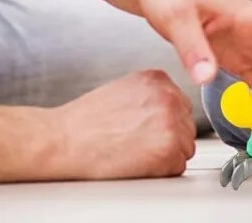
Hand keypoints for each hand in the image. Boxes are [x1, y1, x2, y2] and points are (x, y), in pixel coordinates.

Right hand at [47, 70, 196, 178]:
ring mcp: (170, 121)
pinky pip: (178, 167)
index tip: (148, 129)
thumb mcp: (125, 90)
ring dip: (166, 155)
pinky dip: (161, 171)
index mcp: (158, 79)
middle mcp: (168, 96)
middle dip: (168, 138)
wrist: (65, 140)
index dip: (165, 122)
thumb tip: (169, 109)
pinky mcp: (168, 149)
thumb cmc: (87, 120)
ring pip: (185, 147)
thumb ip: (151, 95)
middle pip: (186, 125)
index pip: (181, 104)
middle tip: (139, 143)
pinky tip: (137, 162)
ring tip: (136, 151)